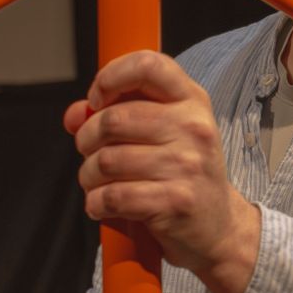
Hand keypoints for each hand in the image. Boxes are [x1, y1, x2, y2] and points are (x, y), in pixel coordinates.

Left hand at [65, 50, 260, 292]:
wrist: (218, 227)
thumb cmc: (183, 174)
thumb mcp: (164, 133)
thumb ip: (119, 114)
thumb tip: (74, 115)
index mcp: (192, 101)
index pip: (149, 65)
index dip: (111, 77)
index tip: (98, 100)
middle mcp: (194, 128)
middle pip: (113, 119)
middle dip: (87, 139)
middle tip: (92, 152)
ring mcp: (187, 165)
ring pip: (107, 161)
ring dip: (89, 175)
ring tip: (97, 183)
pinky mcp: (175, 201)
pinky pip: (113, 196)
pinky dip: (96, 203)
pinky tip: (103, 205)